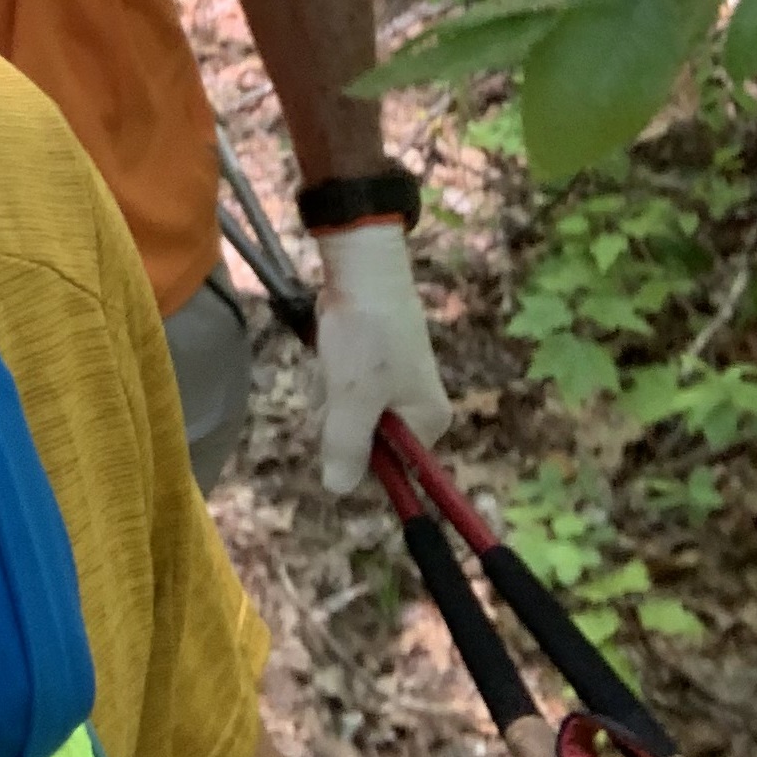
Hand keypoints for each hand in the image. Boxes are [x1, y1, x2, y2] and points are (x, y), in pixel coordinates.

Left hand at [310, 218, 451, 494]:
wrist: (363, 266)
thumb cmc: (366, 332)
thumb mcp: (353, 396)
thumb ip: (346, 445)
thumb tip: (337, 490)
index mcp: (427, 421)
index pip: (389, 466)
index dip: (355, 451)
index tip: (340, 420)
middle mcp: (417, 407)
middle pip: (361, 439)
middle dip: (337, 414)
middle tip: (338, 379)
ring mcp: (394, 385)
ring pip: (345, 412)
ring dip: (328, 390)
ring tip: (334, 357)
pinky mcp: (372, 365)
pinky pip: (342, 387)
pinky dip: (329, 371)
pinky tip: (330, 347)